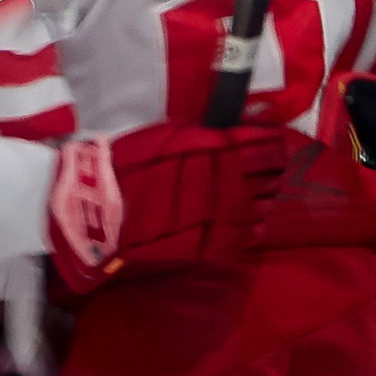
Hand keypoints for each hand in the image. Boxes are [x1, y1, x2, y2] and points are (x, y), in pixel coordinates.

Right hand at [46, 122, 288, 293]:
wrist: (101, 213)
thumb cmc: (127, 166)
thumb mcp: (166, 136)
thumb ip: (205, 135)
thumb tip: (236, 132)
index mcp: (218, 150)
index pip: (266, 144)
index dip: (273, 141)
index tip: (271, 139)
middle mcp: (231, 182)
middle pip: (272, 173)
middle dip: (273, 167)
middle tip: (268, 164)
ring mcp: (227, 216)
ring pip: (267, 203)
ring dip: (266, 194)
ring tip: (257, 190)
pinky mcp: (218, 243)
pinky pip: (253, 232)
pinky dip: (255, 222)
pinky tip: (247, 217)